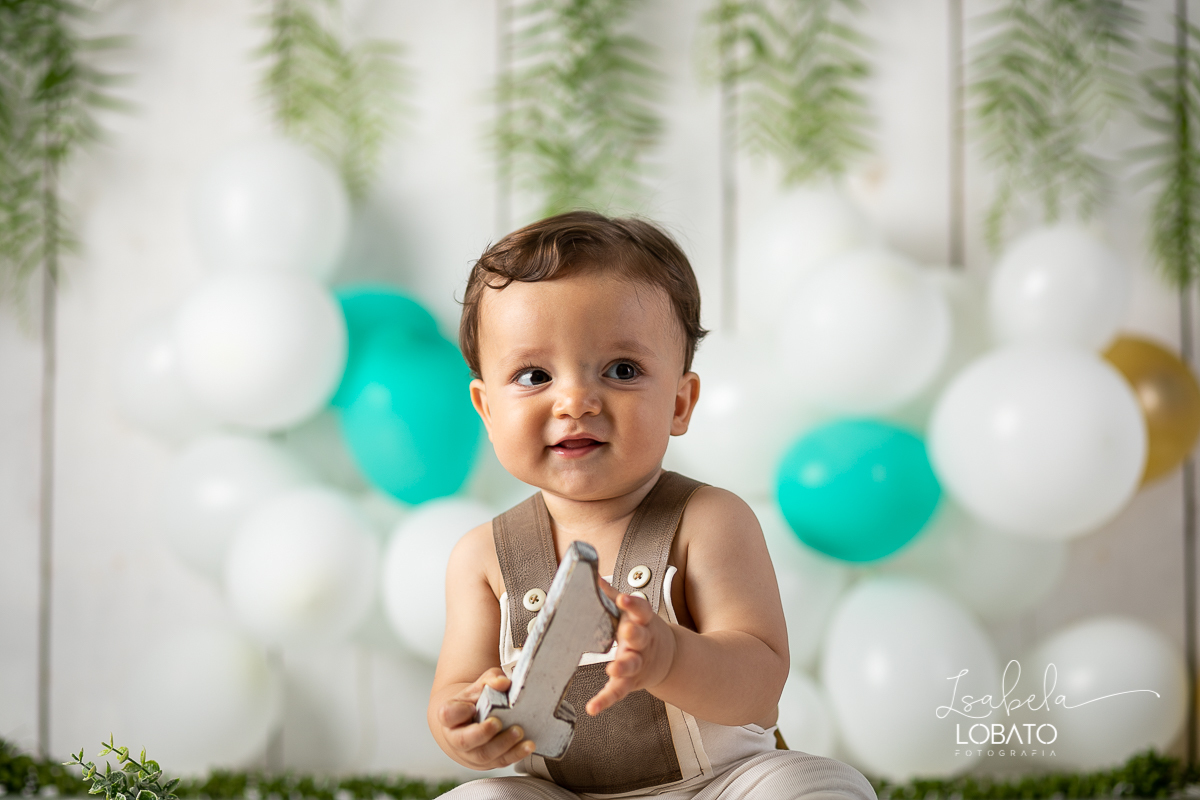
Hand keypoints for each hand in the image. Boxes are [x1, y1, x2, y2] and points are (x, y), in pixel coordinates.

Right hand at [435, 668, 535, 768]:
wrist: (471, 720)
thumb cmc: (475, 701)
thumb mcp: (480, 686)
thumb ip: (490, 680)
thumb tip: (503, 683)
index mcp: (450, 716)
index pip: (448, 715)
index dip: (458, 712)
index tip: (472, 706)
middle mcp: (456, 738)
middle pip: (464, 740)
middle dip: (482, 733)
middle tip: (498, 723)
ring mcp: (471, 753)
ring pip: (484, 755)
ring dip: (503, 745)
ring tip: (518, 732)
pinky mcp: (488, 762)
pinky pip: (500, 761)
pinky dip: (515, 754)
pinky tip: (527, 745)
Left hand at [586, 581, 676, 715]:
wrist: (666, 657)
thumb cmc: (641, 628)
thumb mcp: (631, 610)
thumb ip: (609, 594)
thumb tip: (592, 575)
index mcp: (642, 622)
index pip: (641, 609)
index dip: (633, 604)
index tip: (623, 598)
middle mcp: (643, 643)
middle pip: (640, 638)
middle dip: (634, 634)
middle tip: (626, 630)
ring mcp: (638, 664)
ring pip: (632, 666)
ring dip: (622, 667)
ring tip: (612, 668)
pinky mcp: (630, 683)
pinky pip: (617, 692)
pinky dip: (605, 700)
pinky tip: (592, 707)